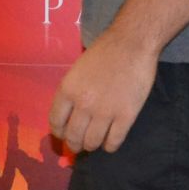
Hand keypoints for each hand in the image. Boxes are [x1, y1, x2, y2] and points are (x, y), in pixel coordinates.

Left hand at [50, 33, 157, 152]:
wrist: (132, 43)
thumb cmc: (104, 52)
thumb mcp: (77, 70)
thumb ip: (71, 92)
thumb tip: (69, 115)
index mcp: (68, 90)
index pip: (56, 122)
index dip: (59, 133)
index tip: (64, 135)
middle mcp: (83, 104)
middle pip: (73, 137)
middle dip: (74, 144)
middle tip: (79, 144)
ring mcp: (105, 112)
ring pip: (92, 143)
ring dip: (92, 146)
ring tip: (95, 142)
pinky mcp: (126, 116)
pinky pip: (114, 142)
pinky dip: (110, 146)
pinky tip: (111, 142)